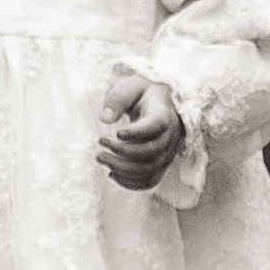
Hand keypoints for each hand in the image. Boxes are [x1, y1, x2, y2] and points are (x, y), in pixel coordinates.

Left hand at [98, 66, 184, 192]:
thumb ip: (117, 99)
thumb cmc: (142, 94)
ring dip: (122, 169)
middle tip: (100, 143)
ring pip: (149, 169)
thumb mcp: (129, 86)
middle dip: (122, 152)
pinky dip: (130, 182)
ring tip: (101, 158)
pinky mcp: (161, 164)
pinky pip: (150, 180)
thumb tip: (105, 118)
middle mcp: (169, 136)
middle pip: (150, 152)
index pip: (155, 126)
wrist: (159, 103)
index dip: (137, 132)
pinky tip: (112, 173)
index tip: (116, 132)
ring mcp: (167, 153)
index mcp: (163, 114)